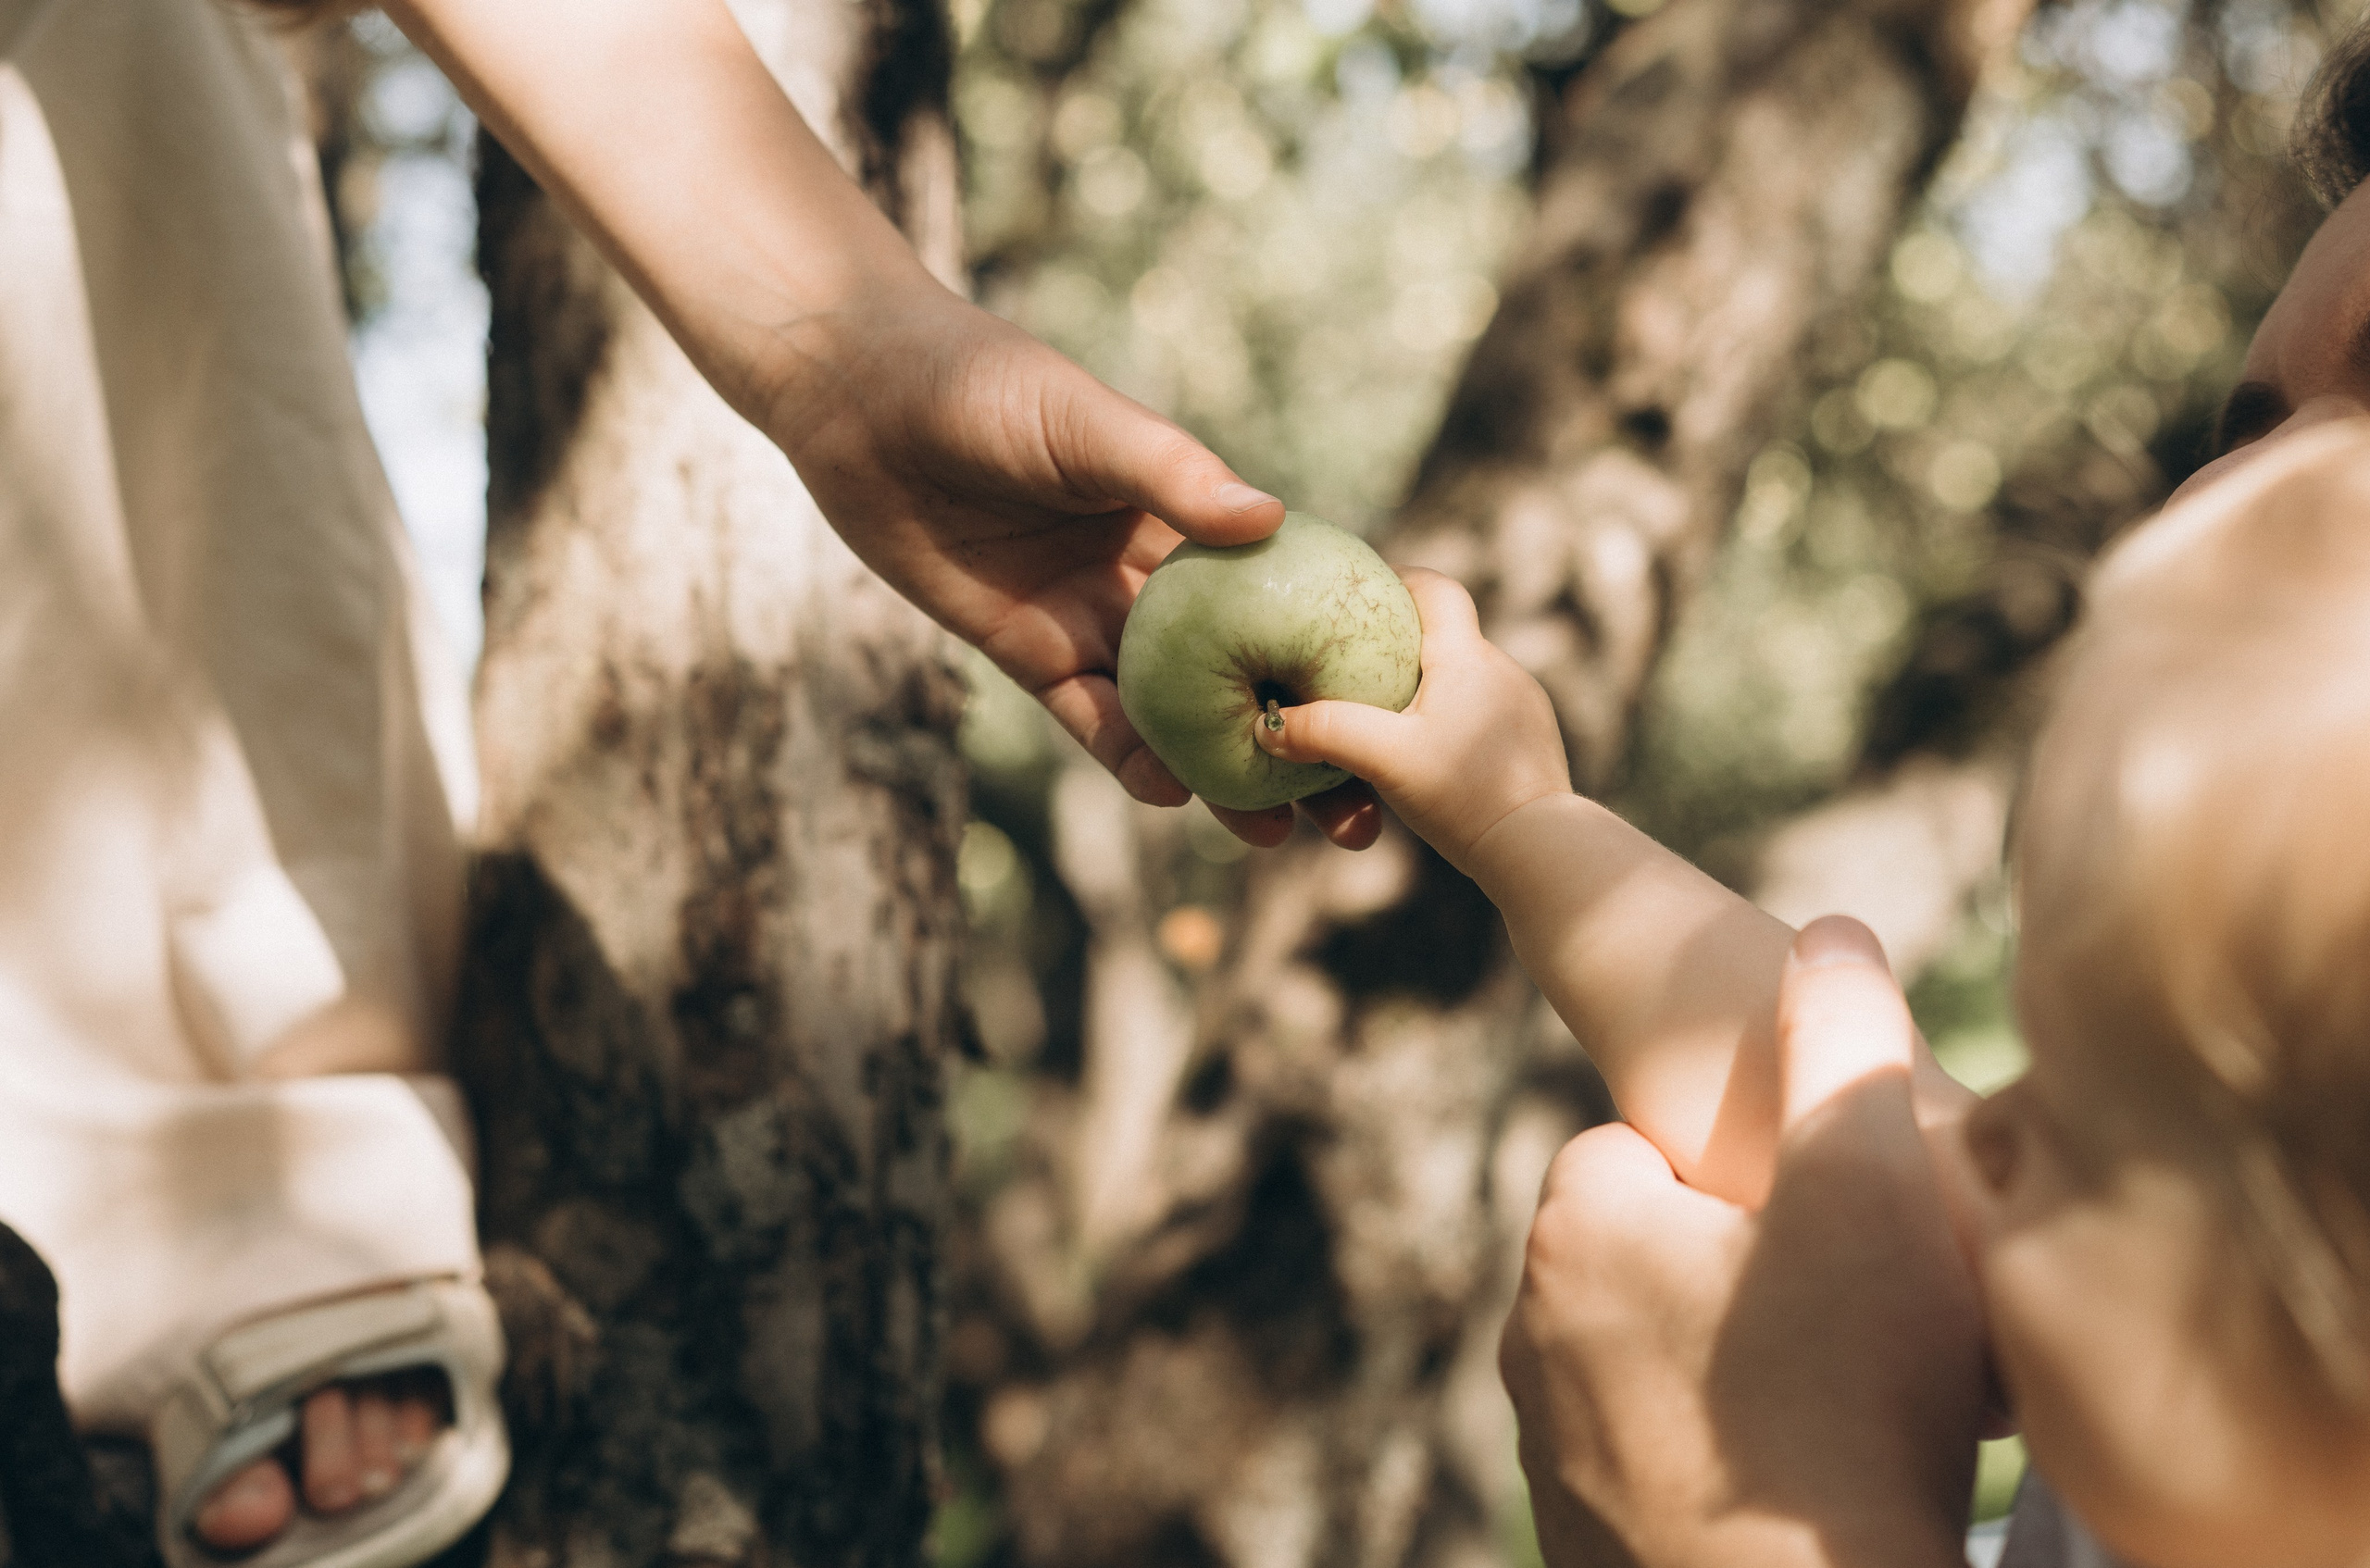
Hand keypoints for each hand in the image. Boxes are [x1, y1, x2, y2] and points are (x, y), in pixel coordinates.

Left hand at [757, 274, 1384, 847]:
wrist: (861, 398)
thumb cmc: (985, 383)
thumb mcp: (1089, 424)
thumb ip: (1175, 476)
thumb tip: (1273, 523)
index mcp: (1181, 512)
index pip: (1276, 590)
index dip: (1332, 647)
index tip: (1392, 700)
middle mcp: (1145, 572)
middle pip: (1236, 667)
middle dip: (1291, 732)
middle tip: (1346, 800)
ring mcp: (1087, 614)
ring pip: (1170, 709)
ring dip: (1219, 769)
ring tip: (1272, 829)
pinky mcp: (1023, 648)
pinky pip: (1086, 717)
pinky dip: (1129, 755)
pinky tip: (1173, 793)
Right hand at [1249, 569, 1569, 868]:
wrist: (1539, 851)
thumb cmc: (1464, 797)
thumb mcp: (1384, 761)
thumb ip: (1325, 734)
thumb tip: (1268, 727)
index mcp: (1465, 656)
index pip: (1434, 587)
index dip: (1396, 580)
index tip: (1360, 594)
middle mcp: (1501, 668)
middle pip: (1444, 633)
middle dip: (1400, 642)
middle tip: (1353, 661)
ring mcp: (1522, 704)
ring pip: (1463, 677)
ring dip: (1426, 686)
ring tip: (1386, 715)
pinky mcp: (1531, 739)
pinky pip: (1482, 711)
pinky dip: (1451, 719)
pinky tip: (1428, 753)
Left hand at [1500, 917, 1986, 1567]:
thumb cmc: (1841, 1403)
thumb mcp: (1868, 1190)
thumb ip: (1844, 1044)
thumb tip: (1833, 934)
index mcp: (1578, 1227)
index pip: (1648, 1145)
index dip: (1753, 1180)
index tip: (1826, 1233)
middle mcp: (1529, 1331)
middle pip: (1653, 1253)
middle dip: (1738, 1271)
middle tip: (1846, 1322)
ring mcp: (1547, 1443)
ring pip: (1653, 1357)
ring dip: (1729, 1366)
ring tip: (1832, 1405)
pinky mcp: (1578, 1535)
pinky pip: (1652, 1453)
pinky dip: (1716, 1456)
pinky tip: (1799, 1480)